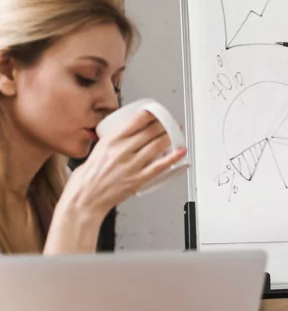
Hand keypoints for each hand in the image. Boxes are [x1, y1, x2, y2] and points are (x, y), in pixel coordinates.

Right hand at [61, 111, 186, 220]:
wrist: (84, 199)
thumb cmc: (86, 178)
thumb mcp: (96, 150)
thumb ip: (111, 142)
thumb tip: (124, 135)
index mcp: (111, 141)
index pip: (137, 121)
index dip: (152, 114)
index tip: (157, 111)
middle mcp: (122, 151)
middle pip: (151, 131)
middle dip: (164, 124)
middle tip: (170, 122)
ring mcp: (132, 165)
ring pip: (158, 145)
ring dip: (170, 137)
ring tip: (176, 133)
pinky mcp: (138, 179)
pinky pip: (160, 166)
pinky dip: (173, 158)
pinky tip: (181, 152)